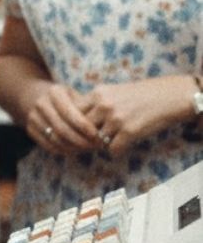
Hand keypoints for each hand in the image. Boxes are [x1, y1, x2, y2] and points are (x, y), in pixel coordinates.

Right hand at [25, 82, 98, 155]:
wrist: (38, 96)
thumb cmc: (66, 97)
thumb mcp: (76, 95)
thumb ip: (87, 109)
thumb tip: (102, 128)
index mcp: (54, 92)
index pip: (69, 112)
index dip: (83, 126)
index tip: (97, 134)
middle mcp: (41, 104)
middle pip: (61, 129)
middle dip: (81, 140)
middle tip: (96, 145)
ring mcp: (33, 117)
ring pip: (55, 140)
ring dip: (74, 148)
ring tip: (89, 149)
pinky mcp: (30, 130)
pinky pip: (49, 146)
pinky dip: (64, 151)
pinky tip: (77, 150)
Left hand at [77, 75, 198, 156]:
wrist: (168, 96)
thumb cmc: (140, 94)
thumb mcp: (112, 91)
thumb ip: (95, 103)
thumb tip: (75, 120)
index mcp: (98, 93)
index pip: (73, 112)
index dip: (75, 124)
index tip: (81, 129)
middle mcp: (104, 105)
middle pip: (82, 129)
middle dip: (87, 137)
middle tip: (94, 140)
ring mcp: (116, 119)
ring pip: (97, 141)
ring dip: (103, 144)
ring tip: (113, 139)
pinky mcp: (129, 132)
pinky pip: (113, 150)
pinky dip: (117, 150)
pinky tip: (124, 144)